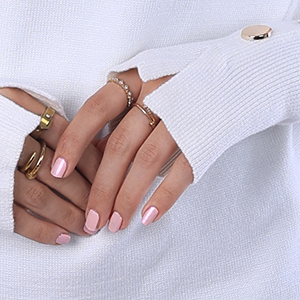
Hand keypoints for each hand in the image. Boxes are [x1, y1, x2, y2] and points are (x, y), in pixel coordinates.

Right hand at [0, 87, 102, 245]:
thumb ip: (33, 105)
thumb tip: (68, 124)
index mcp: (20, 113)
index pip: (72, 140)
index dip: (94, 161)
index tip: (110, 175)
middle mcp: (12, 141)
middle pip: (64, 172)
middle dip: (90, 194)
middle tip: (105, 209)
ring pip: (47, 199)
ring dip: (72, 217)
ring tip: (88, 228)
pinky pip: (21, 220)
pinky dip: (44, 232)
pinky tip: (61, 238)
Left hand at [51, 69, 194, 232]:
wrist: (241, 74)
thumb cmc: (184, 84)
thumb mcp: (147, 87)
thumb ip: (120, 116)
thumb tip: (91, 155)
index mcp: (137, 77)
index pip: (96, 109)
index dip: (74, 142)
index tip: (57, 173)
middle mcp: (158, 92)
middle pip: (120, 144)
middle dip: (101, 187)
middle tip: (90, 220)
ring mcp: (184, 113)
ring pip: (147, 161)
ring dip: (127, 197)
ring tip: (115, 224)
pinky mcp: (207, 135)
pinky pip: (183, 171)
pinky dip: (163, 197)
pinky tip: (148, 217)